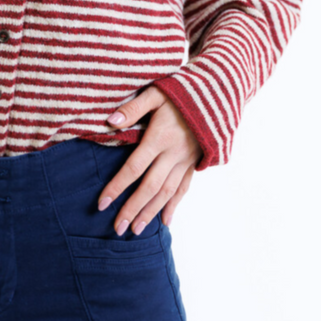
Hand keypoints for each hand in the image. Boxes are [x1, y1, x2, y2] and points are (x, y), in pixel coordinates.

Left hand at [98, 86, 201, 232]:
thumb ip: (133, 108)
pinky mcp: (195, 162)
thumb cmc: (181, 90)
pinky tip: (165, 221)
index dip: (117, 187)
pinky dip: (174, 205)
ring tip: (136, 230)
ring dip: (150, 212)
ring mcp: (186, 160)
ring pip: (167, 193)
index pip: (134, 168)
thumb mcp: (155, 92)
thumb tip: (109, 121)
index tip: (102, 204)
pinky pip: (184, 188)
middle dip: (133, 209)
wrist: (218, 93)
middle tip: (117, 228)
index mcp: (159, 137)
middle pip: (150, 187)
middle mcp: (173, 153)